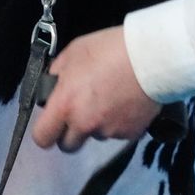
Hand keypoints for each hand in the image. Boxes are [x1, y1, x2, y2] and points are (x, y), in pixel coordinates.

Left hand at [31, 27, 159, 152]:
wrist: (151, 56)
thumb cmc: (109, 49)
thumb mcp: (74, 52)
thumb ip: (58, 74)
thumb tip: (52, 87)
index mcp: (65, 105)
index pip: (42, 138)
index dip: (46, 132)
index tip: (52, 123)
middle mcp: (84, 124)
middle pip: (68, 146)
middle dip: (71, 133)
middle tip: (81, 112)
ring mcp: (109, 131)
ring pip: (95, 135)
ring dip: (97, 123)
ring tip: (111, 98)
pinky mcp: (130, 133)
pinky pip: (118, 132)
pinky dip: (119, 121)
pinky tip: (126, 102)